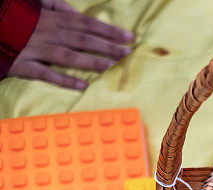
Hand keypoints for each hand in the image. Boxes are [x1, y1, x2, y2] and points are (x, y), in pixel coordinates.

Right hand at [8, 0, 132, 89]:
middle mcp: (45, 32)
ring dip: (90, 62)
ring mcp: (34, 48)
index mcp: (49, 18)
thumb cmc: (10, 16)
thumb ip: (53, 5)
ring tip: (110, 67)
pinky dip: (64, 80)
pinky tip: (83, 86)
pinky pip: (45, 73)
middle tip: (127, 53)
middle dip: (106, 46)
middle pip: (81, 39)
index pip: (85, 23)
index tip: (128, 37)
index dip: (108, 30)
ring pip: (66, 55)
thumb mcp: (31, 4)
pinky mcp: (22, 64)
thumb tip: (75, 11)